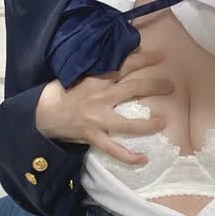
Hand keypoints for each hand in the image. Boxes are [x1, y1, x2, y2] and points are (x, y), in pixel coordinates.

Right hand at [35, 50, 173, 163]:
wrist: (43, 114)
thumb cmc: (63, 92)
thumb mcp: (79, 74)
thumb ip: (100, 71)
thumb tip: (121, 60)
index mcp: (96, 79)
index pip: (124, 65)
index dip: (143, 59)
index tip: (161, 56)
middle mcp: (99, 98)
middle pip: (132, 89)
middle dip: (154, 86)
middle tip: (171, 86)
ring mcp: (96, 119)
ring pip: (126, 124)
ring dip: (147, 125)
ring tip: (163, 122)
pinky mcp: (92, 136)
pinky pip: (112, 149)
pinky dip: (128, 156)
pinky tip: (144, 159)